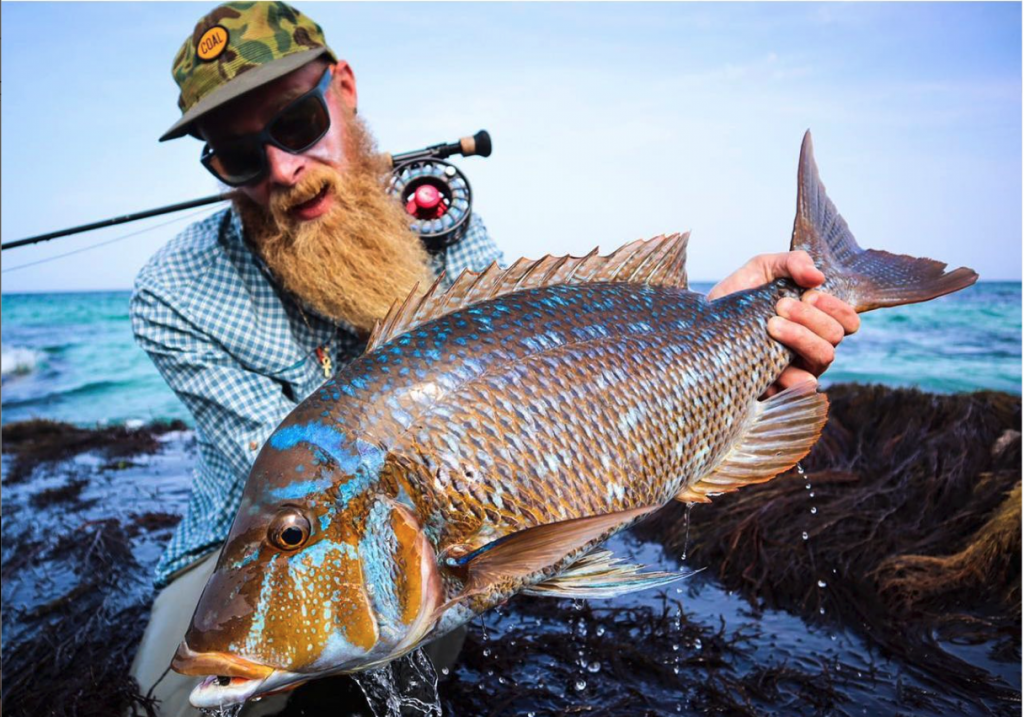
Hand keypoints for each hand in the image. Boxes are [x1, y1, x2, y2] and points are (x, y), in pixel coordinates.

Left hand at [707, 251, 859, 394]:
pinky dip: (790, 374)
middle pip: (835, 336)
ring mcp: (798, 369)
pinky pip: (799, 388)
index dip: (837, 308)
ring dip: (801, 338)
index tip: (808, 295)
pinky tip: (770, 360)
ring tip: (770, 325)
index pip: (848, 320)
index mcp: (815, 320)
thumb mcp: (762, 269)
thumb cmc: (737, 298)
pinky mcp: (778, 388)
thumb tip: (817, 276)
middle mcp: (811, 346)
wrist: (700, 325)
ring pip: (823, 358)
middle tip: (779, 306)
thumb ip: (792, 263)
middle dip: (810, 318)